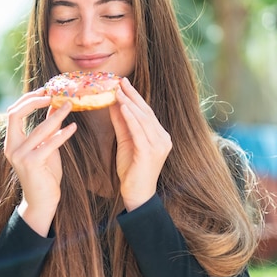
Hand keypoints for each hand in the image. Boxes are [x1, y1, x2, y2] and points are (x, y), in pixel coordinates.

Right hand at [4, 89, 75, 235]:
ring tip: (70, 105)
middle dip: (34, 100)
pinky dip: (62, 134)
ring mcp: (20, 156)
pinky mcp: (32, 164)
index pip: (13, 112)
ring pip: (38, 129)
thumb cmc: (44, 174)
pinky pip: (49, 144)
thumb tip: (55, 105)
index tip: (45, 90)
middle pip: (15, 114)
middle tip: (53, 93)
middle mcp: (11, 147)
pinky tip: (73, 127)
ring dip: (56, 115)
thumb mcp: (45, 147)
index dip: (28, 99)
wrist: (42, 201)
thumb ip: (48, 128)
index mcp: (11, 141)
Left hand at [110, 78, 171, 210]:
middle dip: (132, 95)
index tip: (123, 83)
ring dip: (129, 103)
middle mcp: (163, 138)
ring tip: (118, 90)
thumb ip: (121, 124)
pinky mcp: (150, 153)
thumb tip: (114, 103)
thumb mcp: (125, 142)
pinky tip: (122, 107)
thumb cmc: (131, 171)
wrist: (137, 196)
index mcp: (160, 136)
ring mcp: (159, 146)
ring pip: (143, 119)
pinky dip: (130, 118)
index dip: (135, 96)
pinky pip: (139, 131)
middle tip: (120, 81)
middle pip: (146, 112)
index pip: (147, 112)